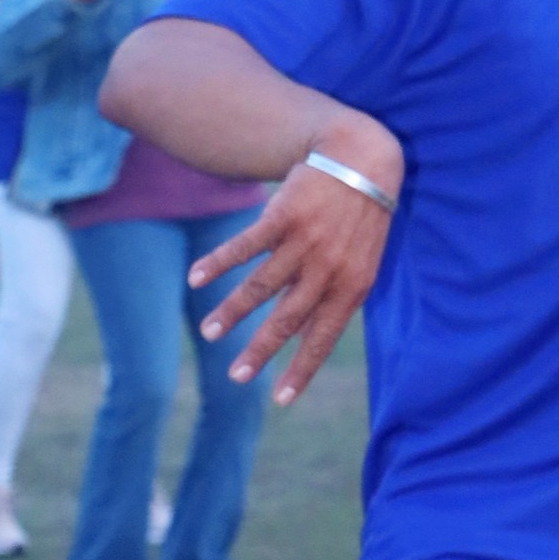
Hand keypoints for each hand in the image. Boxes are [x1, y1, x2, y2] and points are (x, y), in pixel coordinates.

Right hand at [186, 136, 398, 403]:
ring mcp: (304, 242)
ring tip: (210, 332)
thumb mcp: (361, 263)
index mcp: (351, 286)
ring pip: (260, 286)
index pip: (322, 337)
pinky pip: (245, 246)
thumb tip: (302, 338)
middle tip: (236, 377)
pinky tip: (196, 277)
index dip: (301, 370)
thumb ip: (333, 298)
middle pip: (286, 319)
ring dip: (232, 312)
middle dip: (259, 351)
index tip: (281, 400)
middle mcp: (327, 269)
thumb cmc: (360, 219)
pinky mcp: (283, 216)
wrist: (362, 159)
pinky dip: (218, 263)